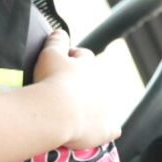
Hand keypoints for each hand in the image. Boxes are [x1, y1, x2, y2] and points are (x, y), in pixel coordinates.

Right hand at [32, 30, 121, 149]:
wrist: (55, 112)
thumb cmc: (51, 80)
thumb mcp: (49, 54)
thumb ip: (56, 40)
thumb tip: (60, 31)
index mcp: (89, 66)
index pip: (83, 56)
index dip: (71, 57)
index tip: (60, 61)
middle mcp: (102, 86)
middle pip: (94, 80)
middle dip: (83, 81)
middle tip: (63, 86)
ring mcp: (106, 109)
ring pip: (103, 104)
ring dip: (94, 104)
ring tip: (75, 109)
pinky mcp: (105, 129)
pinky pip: (111, 129)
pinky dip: (107, 129)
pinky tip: (100, 130)